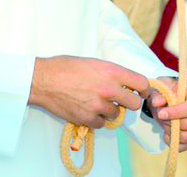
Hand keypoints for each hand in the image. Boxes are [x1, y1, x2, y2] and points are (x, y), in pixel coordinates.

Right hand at [29, 56, 149, 128]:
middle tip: (119, 101)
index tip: (140, 92)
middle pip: (134, 104)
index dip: (143, 89)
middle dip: (129, 103)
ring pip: (116, 115)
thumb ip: (110, 73)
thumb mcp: (92, 62)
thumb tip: (123, 82)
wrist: (43, 80)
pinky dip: (96, 119)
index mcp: (111, 71)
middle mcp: (109, 89)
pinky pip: (101, 124)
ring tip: (95, 102)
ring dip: (109, 111)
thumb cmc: (64, 67)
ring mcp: (99, 105)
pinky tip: (86, 109)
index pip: (142, 83)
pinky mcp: (88, 118)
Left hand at [147, 77, 186, 150]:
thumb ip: (159, 94)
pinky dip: (172, 141)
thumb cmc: (167, 92)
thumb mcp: (162, 87)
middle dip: (170, 121)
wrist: (167, 103)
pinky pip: (184, 146)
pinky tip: (167, 133)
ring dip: (170, 130)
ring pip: (185, 136)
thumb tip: (157, 103)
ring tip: (165, 121)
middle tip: (161, 115)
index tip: (161, 114)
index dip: (176, 112)